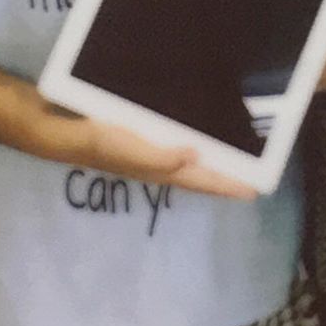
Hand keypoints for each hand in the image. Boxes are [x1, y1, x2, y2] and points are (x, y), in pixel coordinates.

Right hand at [80, 118, 257, 200]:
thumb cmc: (104, 143)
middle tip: (251, 180)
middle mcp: (162, 165)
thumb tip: (196, 155)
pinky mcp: (144, 140)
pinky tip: (196, 138)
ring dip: (211, 164)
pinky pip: (177, 146)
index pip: (203, 181)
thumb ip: (164, 157)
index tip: (254, 192)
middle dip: (224, 179)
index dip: (228, 186)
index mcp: (163, 171)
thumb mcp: (135, 152)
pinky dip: (192, 146)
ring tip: (233, 161)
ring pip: (191, 163)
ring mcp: (153, 154)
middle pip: (201, 176)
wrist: (72, 134)